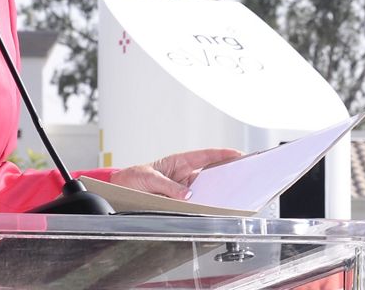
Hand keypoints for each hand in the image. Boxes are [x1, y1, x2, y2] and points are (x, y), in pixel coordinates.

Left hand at [109, 147, 242, 199]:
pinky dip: (203, 207)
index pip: (204, 156)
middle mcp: (184, 175)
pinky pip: (195, 204)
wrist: (121, 190)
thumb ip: (168, 186)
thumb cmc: (133, 177)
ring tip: (230, 197)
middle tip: (242, 177)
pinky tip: (211, 209)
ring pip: (205, 191)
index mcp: (179, 162)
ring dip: (216, 194)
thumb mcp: (149, 178)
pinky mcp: (180, 202)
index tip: (237, 154)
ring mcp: (183, 189)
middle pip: (210, 174)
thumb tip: (187, 195)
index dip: (222, 154)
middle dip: (226, 174)